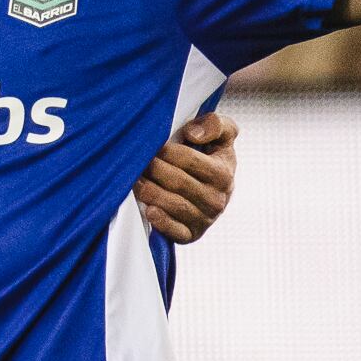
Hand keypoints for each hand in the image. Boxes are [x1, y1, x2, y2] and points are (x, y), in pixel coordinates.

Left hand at [133, 109, 239, 242]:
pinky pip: (175, 231)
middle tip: (138, 161)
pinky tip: (148, 210)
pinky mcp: (191, 235)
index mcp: (224, 174)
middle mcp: (217, 200)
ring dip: (151, 192)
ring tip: (135, 180)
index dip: (168, 152)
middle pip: (179, 182)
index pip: (191, 161)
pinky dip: (161, 222)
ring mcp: (205, 220)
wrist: (214, 189)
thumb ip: (216, 124)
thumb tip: (193, 134)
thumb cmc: (212, 157)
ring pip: (174, 205)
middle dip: (154, 169)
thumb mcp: (223, 135)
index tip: (153, 145)